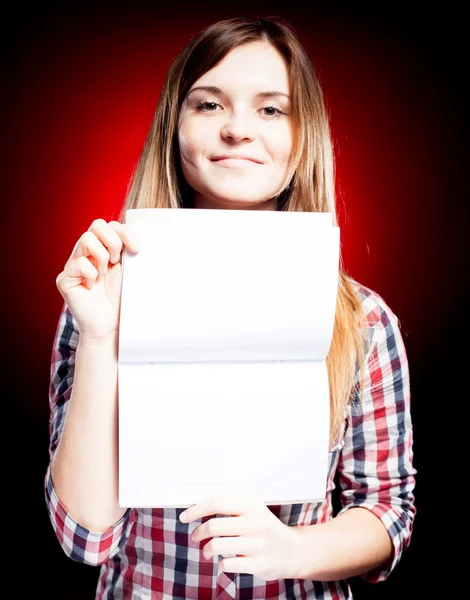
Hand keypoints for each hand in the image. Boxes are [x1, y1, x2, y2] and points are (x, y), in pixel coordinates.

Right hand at [55, 218, 139, 340]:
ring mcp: (73, 265)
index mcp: (102, 250)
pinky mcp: (64, 279)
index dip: (124, 233)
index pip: (109, 226)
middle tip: (117, 261)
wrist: (111, 326)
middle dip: (113, 241)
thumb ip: (127, 251)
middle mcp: (85, 254)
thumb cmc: (120, 300)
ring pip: (86, 239)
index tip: (137, 249)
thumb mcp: (128, 271)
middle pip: (96, 225)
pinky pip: (79, 263)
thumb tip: (137, 234)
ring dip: (101, 256)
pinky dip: (91, 274)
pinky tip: (92, 287)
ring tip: (104, 274)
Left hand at [179, 491, 300, 580]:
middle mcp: (255, 522)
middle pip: (214, 526)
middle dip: (199, 532)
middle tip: (195, 536)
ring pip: (217, 546)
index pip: (217, 503)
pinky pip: (226, 565)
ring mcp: (257, 544)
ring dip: (207, 550)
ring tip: (208, 551)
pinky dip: (221, 564)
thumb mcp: (253, 509)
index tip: (185, 517)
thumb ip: (231, 506)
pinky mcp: (257, 564)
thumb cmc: (265, 528)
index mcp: (252, 504)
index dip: (197, 510)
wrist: (293, 551)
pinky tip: (224, 561)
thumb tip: (198, 508)